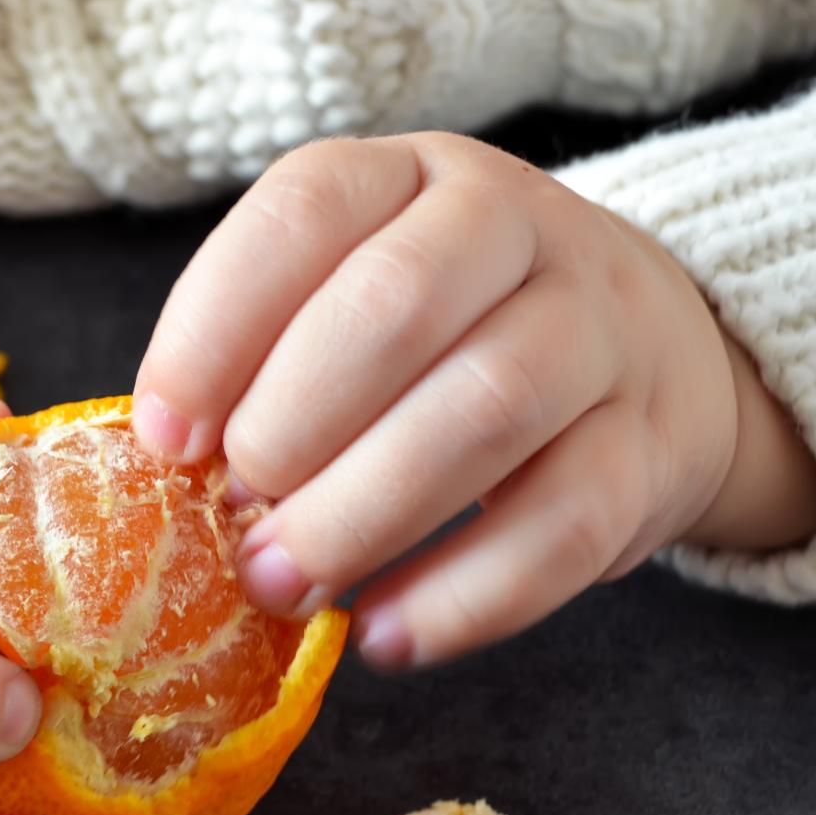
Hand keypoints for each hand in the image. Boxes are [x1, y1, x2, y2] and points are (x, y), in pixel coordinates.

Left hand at [133, 133, 815, 667]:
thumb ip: (268, 364)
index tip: (163, 438)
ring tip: (286, 585)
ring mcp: (602, 333)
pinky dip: (463, 597)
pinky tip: (387, 637)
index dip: (214, 328)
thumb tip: (173, 472)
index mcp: (412, 178)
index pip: (306, 212)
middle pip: (397, 305)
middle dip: (290, 427)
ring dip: (362, 516)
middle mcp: (519, 228)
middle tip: (235, 518)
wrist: (653, 362)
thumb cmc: (451, 343)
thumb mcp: (355, 304)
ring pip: (486, 411)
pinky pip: (565, 524)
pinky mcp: (651, 449)